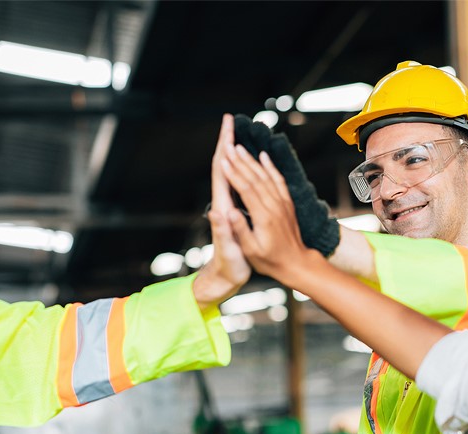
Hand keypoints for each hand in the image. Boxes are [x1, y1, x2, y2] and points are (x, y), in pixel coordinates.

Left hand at [192, 114, 250, 309]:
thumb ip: (224, 232)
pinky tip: (248, 164)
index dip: (224, 147)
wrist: (223, 279)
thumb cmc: (228, 268)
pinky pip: (239, 184)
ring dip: (233, 152)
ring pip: (230, 172)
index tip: (228, 127)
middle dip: (226, 142)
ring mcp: (228, 207)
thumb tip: (219, 212)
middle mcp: (223, 203)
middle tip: (231, 120)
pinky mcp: (234, 213)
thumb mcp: (229, 251)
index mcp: (223, 208)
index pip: (221, 170)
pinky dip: (242, 169)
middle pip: (223, 166)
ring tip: (238, 134)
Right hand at [233, 114, 339, 256]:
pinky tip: (263, 156)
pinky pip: (278, 180)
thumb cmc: (270, 261)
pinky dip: (271, 167)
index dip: (234, 174)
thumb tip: (228, 212)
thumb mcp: (251, 250)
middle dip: (240, 161)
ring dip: (252, 161)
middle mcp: (274, 206)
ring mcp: (283, 203)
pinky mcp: (287, 203)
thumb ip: (241, 229)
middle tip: (228, 146)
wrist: (297, 263)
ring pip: (266, 176)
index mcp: (264, 217)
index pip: (246, 190)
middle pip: (255, 178)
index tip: (223, 161)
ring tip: (240, 147)